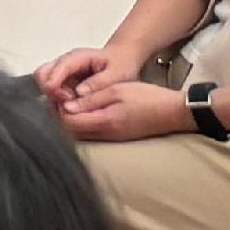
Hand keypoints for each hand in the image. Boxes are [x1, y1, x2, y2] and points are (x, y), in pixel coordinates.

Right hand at [41, 45, 124, 107]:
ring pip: (44, 81)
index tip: (64, 98)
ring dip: (53, 95)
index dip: (56, 82)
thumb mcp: (116, 74)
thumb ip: (98, 83)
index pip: (59, 67)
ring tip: (72, 104)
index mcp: (78, 57)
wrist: (122, 58)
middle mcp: (65, 62)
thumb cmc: (120, 65)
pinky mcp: (63, 79)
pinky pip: (52, 88)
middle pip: (42, 73)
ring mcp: (62, 70)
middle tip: (68, 103)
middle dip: (50, 90)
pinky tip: (73, 104)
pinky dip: (57, 98)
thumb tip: (79, 93)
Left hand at [64, 77, 196, 142]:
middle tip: (57, 97)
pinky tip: (84, 109)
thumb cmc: (148, 98)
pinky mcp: (118, 137)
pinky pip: (93, 133)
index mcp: (105, 122)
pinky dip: (83, 122)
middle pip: (73, 131)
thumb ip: (91, 98)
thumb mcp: (117, 90)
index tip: (54, 95)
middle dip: (60, 116)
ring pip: (82, 133)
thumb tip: (67, 105)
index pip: (69, 122)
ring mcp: (113, 138)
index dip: (56, 109)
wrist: (175, 113)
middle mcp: (107, 135)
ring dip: (72, 120)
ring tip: (68, 101)